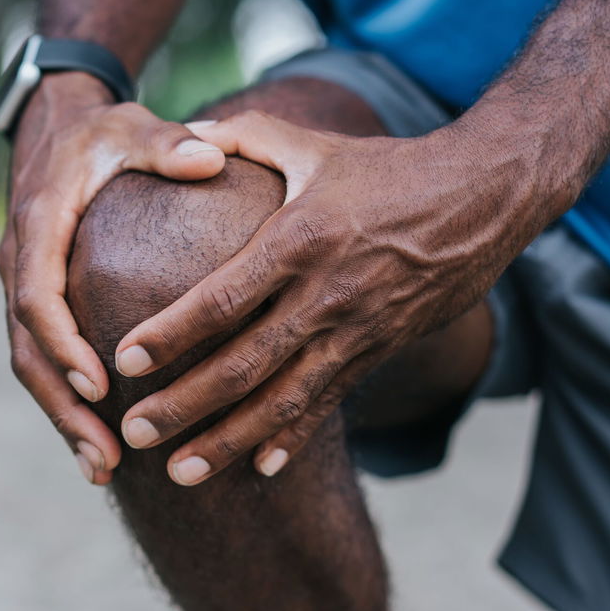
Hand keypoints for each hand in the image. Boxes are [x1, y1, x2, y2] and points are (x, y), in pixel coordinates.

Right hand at [0, 72, 225, 484]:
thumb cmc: (102, 132)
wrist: (57, 128)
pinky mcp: (38, 300)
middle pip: (28, 349)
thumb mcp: (132, 128)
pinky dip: (66, 401)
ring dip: (62, 417)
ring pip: (31, 364)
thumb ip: (168, 144)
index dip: (63, 342)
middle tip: (105, 457)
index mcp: (39, 226)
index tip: (98, 383)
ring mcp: (25, 285)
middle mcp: (21, 262)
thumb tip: (209, 157)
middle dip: (63, 406)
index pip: (38, 295)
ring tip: (102, 468)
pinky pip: (44, 359)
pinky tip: (99, 444)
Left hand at [112, 109, 550, 484]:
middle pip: (243, 364)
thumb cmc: (389, 167)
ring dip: (228, 441)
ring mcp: (356, 331)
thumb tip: (185, 136)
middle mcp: (326, 295)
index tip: (125, 359)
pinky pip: (329, 403)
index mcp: (301, 240)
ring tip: (179, 474)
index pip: (223, 298)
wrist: (484, 199)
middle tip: (134, 431)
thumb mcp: (313, 144)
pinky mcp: (379, 351)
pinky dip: (294, 438)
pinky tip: (261, 469)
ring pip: (283, 400)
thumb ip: (244, 137)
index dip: (172, 332)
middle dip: (185, 405)